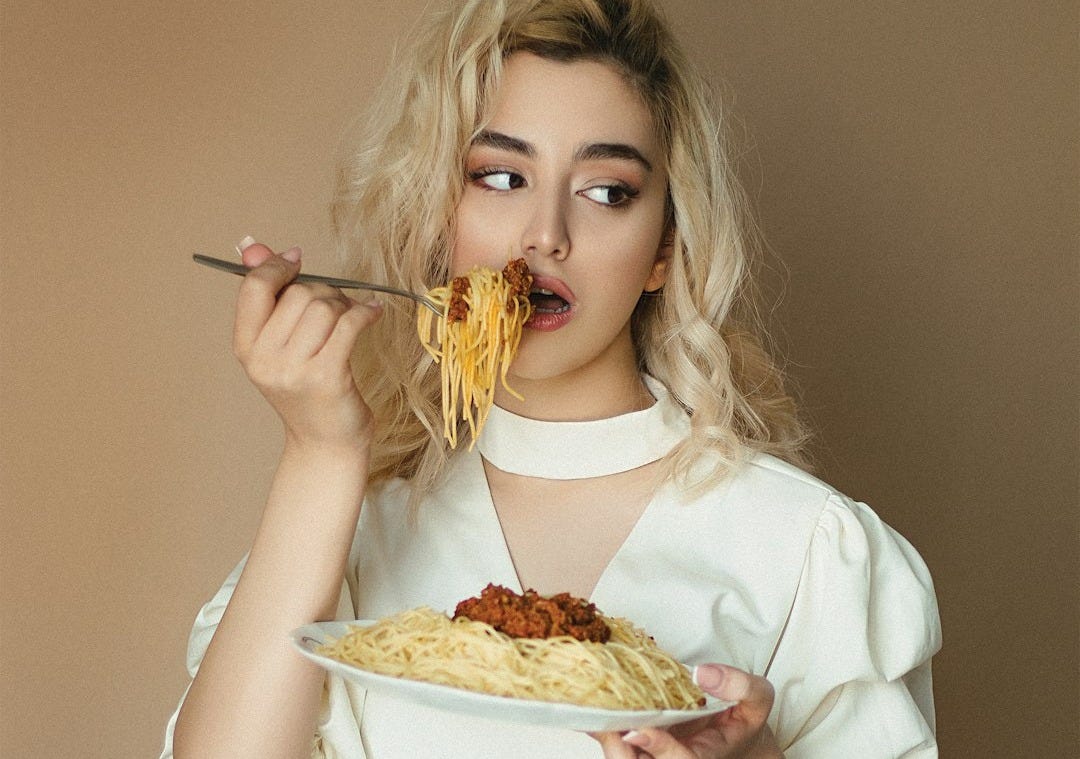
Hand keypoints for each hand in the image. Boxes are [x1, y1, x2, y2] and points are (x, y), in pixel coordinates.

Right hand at [232, 238, 382, 450]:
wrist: (326, 443)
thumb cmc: (306, 390)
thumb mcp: (279, 345)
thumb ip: (268, 295)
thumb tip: (251, 245)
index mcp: (246, 348)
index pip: (255, 287)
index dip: (278, 266)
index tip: (297, 259)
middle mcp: (264, 359)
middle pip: (299, 294)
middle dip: (325, 291)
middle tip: (337, 305)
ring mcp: (294, 371)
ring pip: (325, 307)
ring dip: (346, 304)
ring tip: (352, 317)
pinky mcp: (327, 377)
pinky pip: (350, 324)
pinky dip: (366, 312)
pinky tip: (373, 312)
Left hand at [592, 664, 782, 758]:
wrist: (735, 735)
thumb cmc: (744, 719)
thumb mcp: (757, 699)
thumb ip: (739, 685)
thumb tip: (703, 673)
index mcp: (705, 756)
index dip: (659, 748)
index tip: (639, 729)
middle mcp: (676, 757)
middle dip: (619, 748)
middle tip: (602, 719)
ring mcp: (655, 753)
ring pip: (626, 757)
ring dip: (606, 736)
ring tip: (590, 709)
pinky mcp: (641, 744)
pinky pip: (618, 741)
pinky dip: (603, 725)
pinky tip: (590, 706)